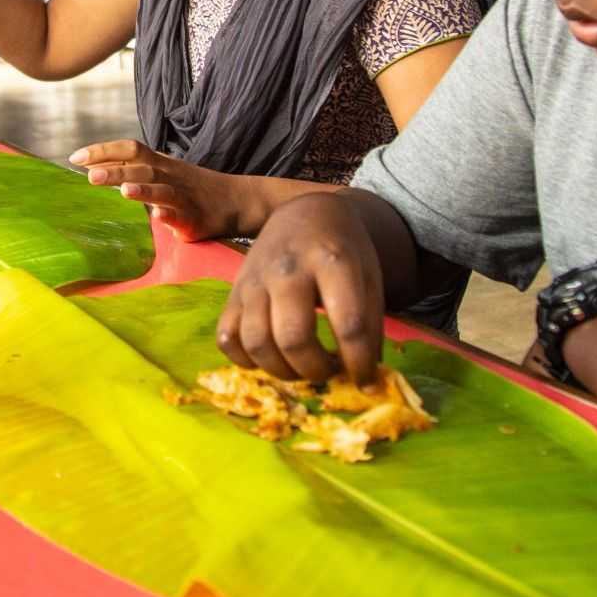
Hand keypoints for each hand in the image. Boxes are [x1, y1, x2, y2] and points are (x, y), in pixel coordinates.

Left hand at [68, 139, 266, 240]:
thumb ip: (132, 170)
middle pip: (141, 168)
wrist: (235, 200)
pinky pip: (181, 216)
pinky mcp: (194, 219)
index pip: (129, 149)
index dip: (103, 151)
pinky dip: (169, 216)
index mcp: (159, 163)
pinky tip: (159, 217)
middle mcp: (169, 176)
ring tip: (123, 192)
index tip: (75, 158)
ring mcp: (182, 197)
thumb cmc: (190, 187)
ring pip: (161, 190)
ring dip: (142, 190)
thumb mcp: (162, 172)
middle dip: (115, 171)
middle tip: (89, 175)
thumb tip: (93, 167)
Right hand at [216, 193, 383, 385]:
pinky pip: (227, 338)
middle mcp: (288, 269)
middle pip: (294, 337)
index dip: (359, 363)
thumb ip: (370, 326)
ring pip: (257, 342)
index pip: (348, 325)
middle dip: (315, 369)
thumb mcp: (369, 278)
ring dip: (281, 370)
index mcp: (332, 261)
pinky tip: (270, 358)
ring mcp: (254, 279)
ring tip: (301, 369)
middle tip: (328, 371)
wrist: (307, 214)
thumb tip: (366, 381)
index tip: (365, 380)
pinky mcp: (233, 291)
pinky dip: (245, 360)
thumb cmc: (343, 252)